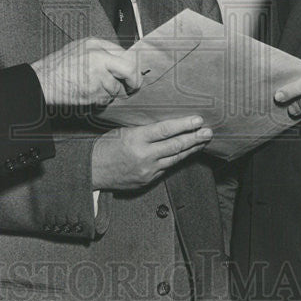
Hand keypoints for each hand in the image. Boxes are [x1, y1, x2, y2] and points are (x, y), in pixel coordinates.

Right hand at [31, 38, 140, 107]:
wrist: (42, 81)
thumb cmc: (59, 66)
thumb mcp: (82, 47)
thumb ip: (104, 51)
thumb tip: (124, 60)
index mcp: (96, 45)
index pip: (127, 54)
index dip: (134, 68)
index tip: (135, 75)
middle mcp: (98, 58)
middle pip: (130, 70)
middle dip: (134, 82)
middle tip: (132, 87)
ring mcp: (96, 76)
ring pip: (117, 88)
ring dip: (112, 93)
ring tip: (96, 87)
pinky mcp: (92, 92)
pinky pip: (106, 99)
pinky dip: (102, 100)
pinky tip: (90, 93)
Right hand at [91, 116, 212, 189]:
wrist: (92, 171)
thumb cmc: (105, 147)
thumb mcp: (123, 131)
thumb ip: (144, 130)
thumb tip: (167, 125)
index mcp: (136, 139)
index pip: (166, 130)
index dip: (184, 125)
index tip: (198, 120)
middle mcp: (144, 156)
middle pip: (176, 146)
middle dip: (195, 138)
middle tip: (208, 132)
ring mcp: (147, 170)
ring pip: (175, 159)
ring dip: (190, 150)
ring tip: (202, 142)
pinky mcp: (148, 181)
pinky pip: (166, 168)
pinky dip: (177, 160)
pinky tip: (185, 153)